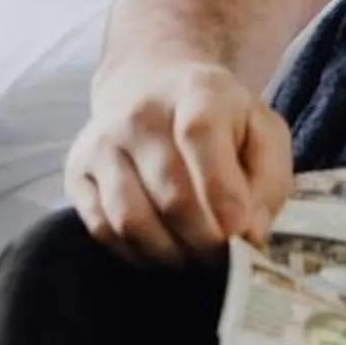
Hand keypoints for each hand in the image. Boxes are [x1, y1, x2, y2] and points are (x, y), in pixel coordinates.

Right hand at [65, 63, 293, 266]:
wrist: (152, 84)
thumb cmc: (219, 118)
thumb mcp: (262, 130)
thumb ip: (269, 178)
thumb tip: (250, 232)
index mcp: (196, 93)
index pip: (200, 136)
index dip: (223, 193)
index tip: (242, 232)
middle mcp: (139, 114)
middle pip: (171, 195)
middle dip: (205, 242)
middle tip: (225, 260)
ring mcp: (101, 143)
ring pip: (131, 220)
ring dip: (170, 255)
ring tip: (196, 259)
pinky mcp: (76, 171)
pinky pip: (103, 230)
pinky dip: (137, 254)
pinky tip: (163, 250)